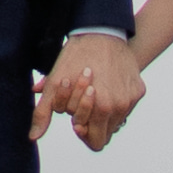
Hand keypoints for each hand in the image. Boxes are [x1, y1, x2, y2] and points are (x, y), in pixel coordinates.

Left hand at [41, 32, 147, 149]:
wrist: (101, 31)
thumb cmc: (76, 56)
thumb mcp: (55, 83)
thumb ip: (44, 112)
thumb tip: (33, 137)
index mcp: (103, 108)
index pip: (95, 142)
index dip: (82, 131)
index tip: (74, 118)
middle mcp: (121, 106)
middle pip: (106, 135)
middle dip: (91, 123)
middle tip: (81, 104)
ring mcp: (132, 98)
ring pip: (116, 122)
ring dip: (102, 114)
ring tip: (93, 91)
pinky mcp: (139, 90)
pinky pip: (126, 108)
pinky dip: (114, 102)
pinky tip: (105, 85)